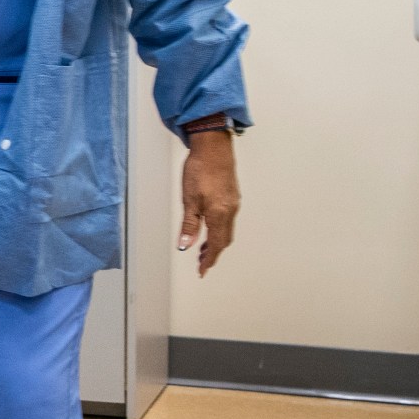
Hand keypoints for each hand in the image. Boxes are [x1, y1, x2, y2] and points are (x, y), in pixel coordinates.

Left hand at [178, 131, 238, 275]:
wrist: (214, 147)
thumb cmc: (200, 169)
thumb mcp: (189, 200)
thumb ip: (189, 225)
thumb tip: (185, 245)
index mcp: (219, 214)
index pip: (215, 245)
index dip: (208, 260)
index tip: (202, 270)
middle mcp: (230, 211)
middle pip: (223, 240)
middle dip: (213, 253)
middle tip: (201, 263)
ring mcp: (233, 202)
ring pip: (227, 230)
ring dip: (216, 242)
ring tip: (202, 248)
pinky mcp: (232, 195)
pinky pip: (228, 219)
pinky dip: (219, 229)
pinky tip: (210, 227)